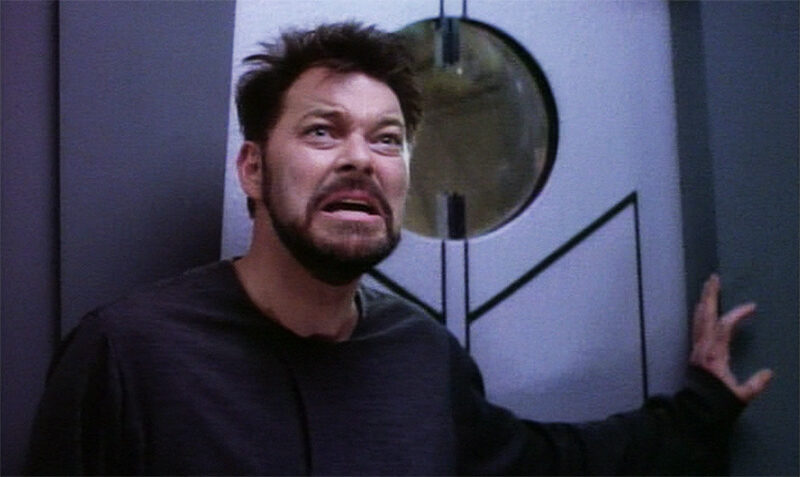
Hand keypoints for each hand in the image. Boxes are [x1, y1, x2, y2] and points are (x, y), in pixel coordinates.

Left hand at [690, 274, 772, 402]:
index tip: (752, 307)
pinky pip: (696, 326)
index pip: (724, 326)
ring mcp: (697, 348)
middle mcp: (703, 347)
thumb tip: (769, 373)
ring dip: (704, 302)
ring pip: (698, 319)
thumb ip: (754, 385)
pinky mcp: (695, 351)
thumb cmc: (717, 403)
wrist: (694, 410)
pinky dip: (700, 314)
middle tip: (713, 278)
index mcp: (715, 354)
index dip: (737, 314)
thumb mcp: (739, 396)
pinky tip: (702, 308)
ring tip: (708, 287)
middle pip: (705, 315)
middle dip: (709, 296)